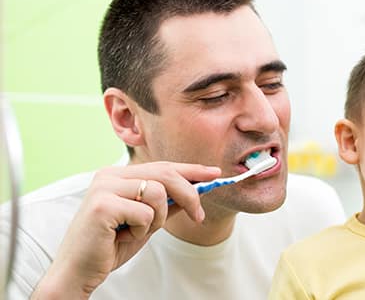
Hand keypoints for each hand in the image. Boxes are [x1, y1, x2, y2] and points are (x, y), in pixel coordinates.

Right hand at [32, 162, 220, 298]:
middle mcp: (109, 175)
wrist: (79, 270)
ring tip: (140, 231)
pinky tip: (124, 236)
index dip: (191, 170)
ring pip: (157, 192)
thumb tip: (197, 190)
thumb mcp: (147, 221)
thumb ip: (167, 203)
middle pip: (164, 173)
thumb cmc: (111, 245)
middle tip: (199, 216)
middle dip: (189, 194)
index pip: (162, 166)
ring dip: (159, 218)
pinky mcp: (102, 205)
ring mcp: (104, 188)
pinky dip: (143, 229)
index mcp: (118, 175)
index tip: (215, 174)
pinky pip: (145, 213)